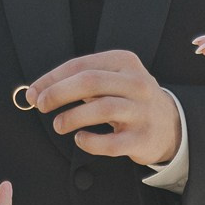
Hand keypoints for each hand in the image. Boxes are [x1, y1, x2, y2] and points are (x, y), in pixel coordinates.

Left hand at [25, 50, 181, 166]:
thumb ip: (77, 82)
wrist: (170, 124)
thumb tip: (36, 92)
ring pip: (102, 109)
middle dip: (59, 93)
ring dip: (72, 117)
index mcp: (125, 62)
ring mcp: (141, 111)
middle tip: (41, 105)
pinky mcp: (142, 138)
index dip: (52, 79)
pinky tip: (81, 139)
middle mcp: (136, 83)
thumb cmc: (129, 100)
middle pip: (90, 82)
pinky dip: (90, 141)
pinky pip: (111, 142)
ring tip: (59, 125)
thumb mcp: (111, 80)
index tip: (34, 92)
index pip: (82, 65)